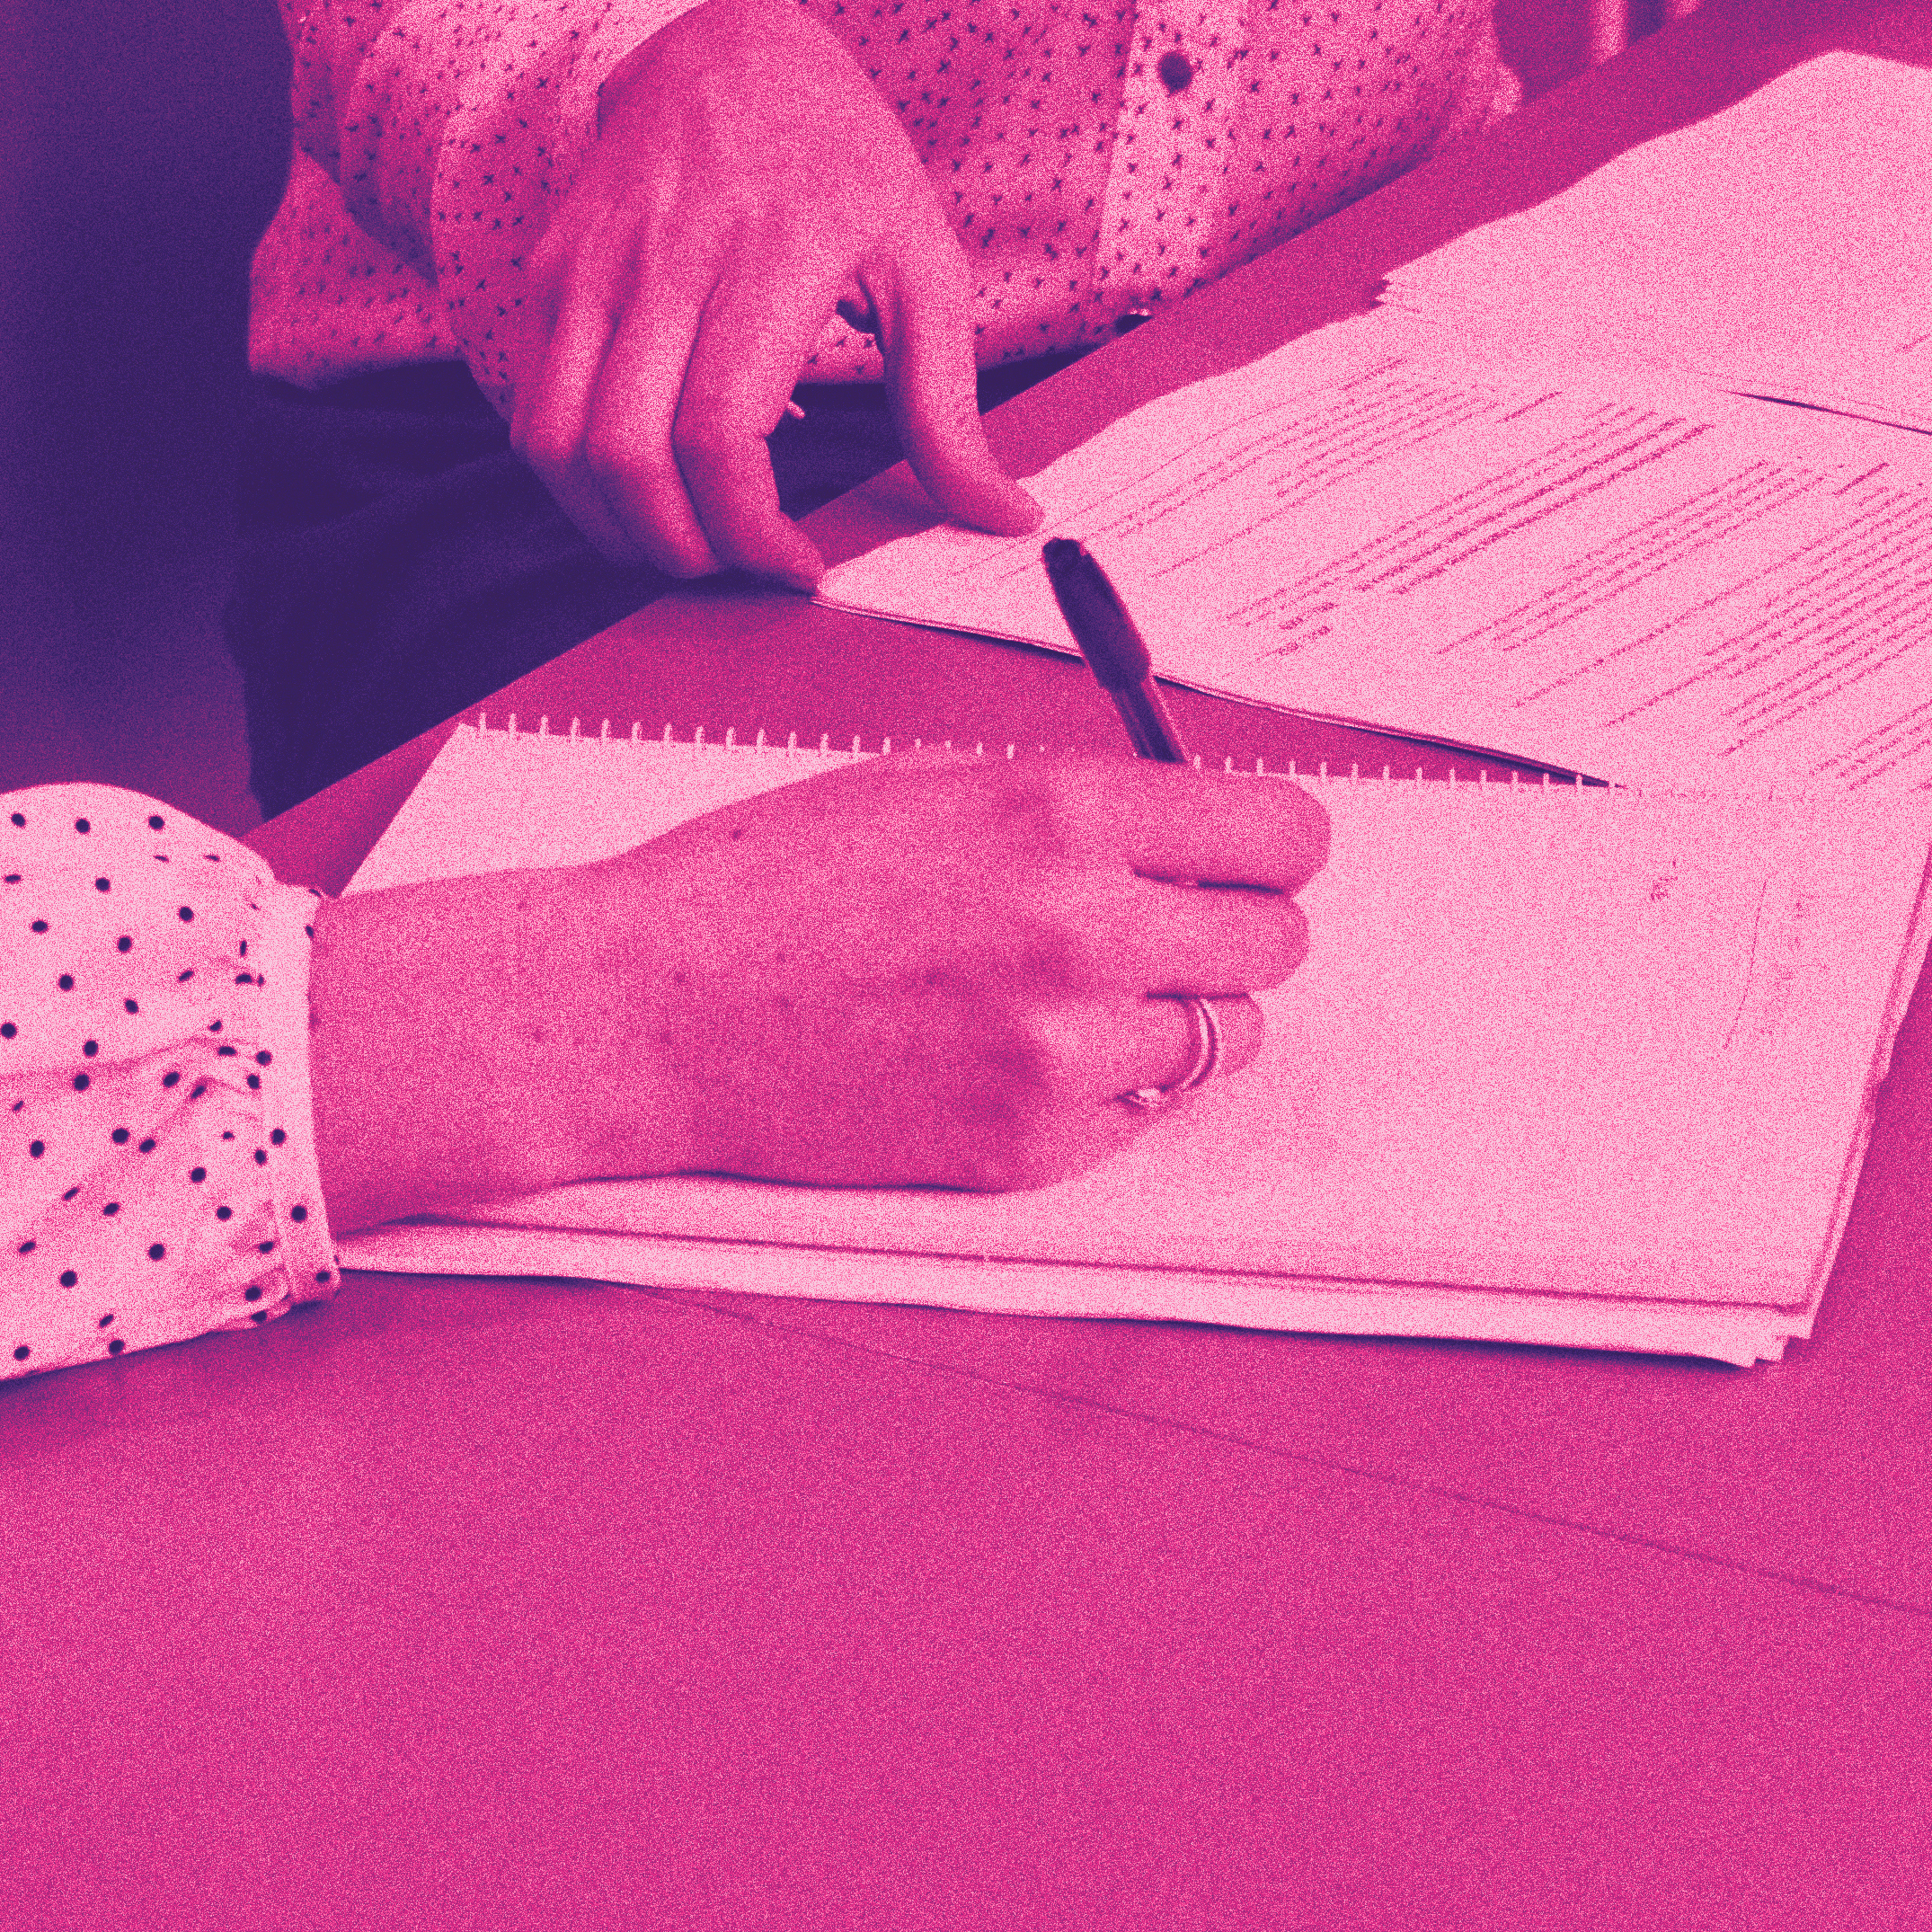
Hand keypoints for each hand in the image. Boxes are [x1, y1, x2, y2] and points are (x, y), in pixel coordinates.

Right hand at [309, 755, 1328, 1222]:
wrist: (650, 1010)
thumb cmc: (766, 885)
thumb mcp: (929, 784)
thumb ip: (1072, 805)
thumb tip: (1185, 827)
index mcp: (1059, 813)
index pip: (1281, 831)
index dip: (1270, 844)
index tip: (1246, 854)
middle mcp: (1080, 929)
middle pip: (1276, 941)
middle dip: (1230, 928)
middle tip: (1163, 926)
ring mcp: (1059, 1051)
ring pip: (1223, 1037)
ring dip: (1174, 1014)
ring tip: (1072, 994)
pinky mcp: (1029, 1146)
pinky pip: (1141, 1115)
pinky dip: (1105, 1089)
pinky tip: (1009, 1052)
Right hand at [511, 0, 1043, 585]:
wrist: (729, 50)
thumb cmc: (841, 162)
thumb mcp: (923, 265)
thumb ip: (949, 406)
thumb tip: (1003, 517)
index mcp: (770, 256)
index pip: (719, 431)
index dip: (748, 530)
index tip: (798, 567)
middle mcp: (663, 259)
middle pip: (626, 455)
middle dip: (679, 549)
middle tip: (737, 568)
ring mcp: (590, 265)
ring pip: (555, 444)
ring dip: (613, 528)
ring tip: (685, 544)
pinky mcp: (548, 274)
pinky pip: (536, 409)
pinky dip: (580, 475)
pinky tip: (646, 482)